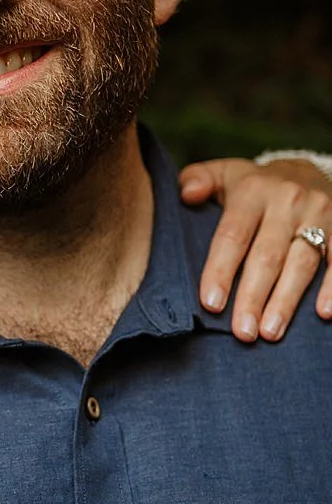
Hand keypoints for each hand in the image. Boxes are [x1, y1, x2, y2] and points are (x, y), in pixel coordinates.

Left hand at [179, 156, 331, 339]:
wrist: (306, 171)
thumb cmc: (253, 184)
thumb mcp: (223, 174)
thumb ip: (198, 180)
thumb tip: (186, 193)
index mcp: (252, 192)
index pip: (233, 237)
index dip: (221, 271)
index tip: (211, 304)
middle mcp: (287, 203)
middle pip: (267, 256)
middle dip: (253, 296)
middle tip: (242, 331)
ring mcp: (319, 215)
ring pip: (302, 264)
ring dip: (286, 301)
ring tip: (271, 332)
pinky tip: (324, 313)